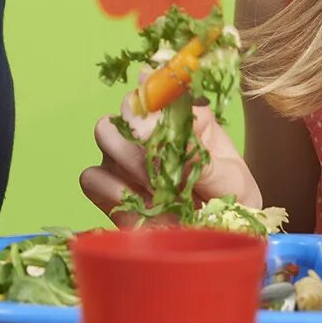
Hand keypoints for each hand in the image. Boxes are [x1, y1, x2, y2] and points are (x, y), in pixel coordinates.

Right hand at [78, 104, 259, 223]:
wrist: (216, 238)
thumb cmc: (228, 201)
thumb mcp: (229, 180)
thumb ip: (202, 156)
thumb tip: (173, 131)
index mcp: (184, 114)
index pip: (163, 83)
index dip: (159, 90)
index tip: (167, 114)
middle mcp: (148, 127)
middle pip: (129, 104)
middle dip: (143, 130)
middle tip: (164, 165)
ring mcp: (123, 154)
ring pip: (105, 133)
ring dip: (131, 161)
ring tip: (159, 191)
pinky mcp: (106, 186)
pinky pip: (92, 177)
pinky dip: (115, 192)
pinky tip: (142, 208)